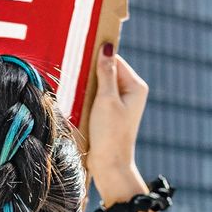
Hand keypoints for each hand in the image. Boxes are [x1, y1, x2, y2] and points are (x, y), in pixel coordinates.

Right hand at [86, 46, 148, 200]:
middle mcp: (130, 91)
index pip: (115, 59)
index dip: (97, 57)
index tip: (79, 57)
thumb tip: (107, 47)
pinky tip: (78, 100)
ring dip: (87, 84)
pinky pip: (96, 94)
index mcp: (135, 86)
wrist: (109, 164)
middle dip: (91, 72)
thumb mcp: (106, 99)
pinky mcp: (110, 111)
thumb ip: (106, 72)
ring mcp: (120, 102)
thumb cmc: (110, 133)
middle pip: (107, 70)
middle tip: (76, 77)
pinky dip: (87, 95)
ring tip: (77, 91)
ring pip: (99, 82)